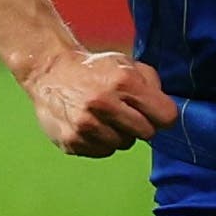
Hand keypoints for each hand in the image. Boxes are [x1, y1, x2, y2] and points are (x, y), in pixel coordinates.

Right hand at [19, 46, 176, 158]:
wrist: (49, 71)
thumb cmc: (94, 69)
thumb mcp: (126, 63)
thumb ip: (152, 84)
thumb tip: (166, 113)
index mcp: (122, 82)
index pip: (166, 116)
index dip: (161, 114)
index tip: (152, 110)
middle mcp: (103, 103)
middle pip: (147, 133)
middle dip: (140, 124)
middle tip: (124, 112)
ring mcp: (86, 124)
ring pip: (125, 144)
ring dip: (119, 133)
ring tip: (104, 117)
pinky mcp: (72, 140)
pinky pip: (103, 151)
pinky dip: (100, 141)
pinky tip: (90, 125)